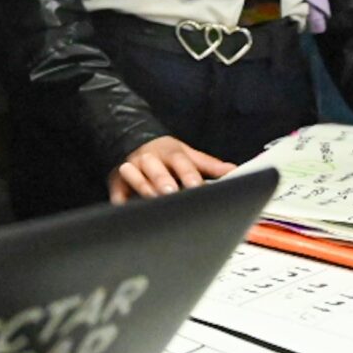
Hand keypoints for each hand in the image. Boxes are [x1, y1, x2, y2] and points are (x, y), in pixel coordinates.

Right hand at [110, 136, 234, 202]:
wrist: (133, 142)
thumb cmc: (166, 156)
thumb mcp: (189, 155)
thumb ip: (210, 165)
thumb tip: (235, 171)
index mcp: (169, 152)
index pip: (180, 161)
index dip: (188, 174)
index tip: (197, 186)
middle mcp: (149, 158)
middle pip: (154, 167)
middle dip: (162, 179)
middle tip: (170, 191)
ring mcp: (130, 169)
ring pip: (134, 176)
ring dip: (142, 187)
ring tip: (153, 199)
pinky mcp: (116, 183)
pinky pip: (117, 193)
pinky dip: (122, 202)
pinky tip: (129, 210)